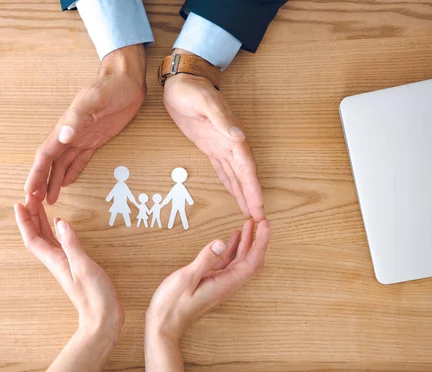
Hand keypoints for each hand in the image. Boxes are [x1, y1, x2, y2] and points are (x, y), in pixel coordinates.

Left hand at [15, 194, 123, 338]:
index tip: (19, 203)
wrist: (103, 319)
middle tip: (29, 197)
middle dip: (31, 216)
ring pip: (47, 239)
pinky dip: (56, 231)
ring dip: (41, 221)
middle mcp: (56, 261)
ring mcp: (65, 264)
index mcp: (55, 260)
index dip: (25, 221)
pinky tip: (59, 224)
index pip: (33, 238)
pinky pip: (59, 244)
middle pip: (37, 236)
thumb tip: (61, 222)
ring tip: (39, 205)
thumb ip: (72, 244)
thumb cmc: (94, 295)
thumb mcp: (84, 266)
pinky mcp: (75, 266)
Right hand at [25, 44, 146, 203]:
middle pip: (50, 163)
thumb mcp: (94, 100)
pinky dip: (71, 172)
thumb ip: (77, 119)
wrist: (126, 80)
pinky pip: (79, 160)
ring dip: (54, 181)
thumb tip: (63, 137)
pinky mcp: (95, 140)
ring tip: (49, 199)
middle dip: (41, 182)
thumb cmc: (110, 87)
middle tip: (35, 202)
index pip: (45, 155)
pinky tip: (66, 183)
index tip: (28, 191)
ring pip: (62, 164)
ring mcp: (82, 138)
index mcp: (65, 127)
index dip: (36, 173)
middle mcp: (69, 135)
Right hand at [146, 219, 270, 341]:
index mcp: (226, 283)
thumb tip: (221, 243)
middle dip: (257, 240)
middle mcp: (227, 284)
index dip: (261, 242)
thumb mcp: (187, 278)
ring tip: (246, 226)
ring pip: (239, 262)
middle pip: (250, 261)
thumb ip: (205, 260)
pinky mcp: (210, 283)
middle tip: (259, 220)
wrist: (164, 324)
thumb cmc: (173, 304)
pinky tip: (228, 241)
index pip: (252, 261)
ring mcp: (219, 284)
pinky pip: (226, 264)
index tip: (265, 225)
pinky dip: (231, 251)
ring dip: (245, 244)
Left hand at [163, 50, 263, 220]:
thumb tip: (239, 137)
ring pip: (235, 175)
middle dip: (252, 196)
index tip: (259, 206)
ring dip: (243, 193)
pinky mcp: (210, 146)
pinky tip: (235, 193)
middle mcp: (230, 142)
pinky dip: (230, 183)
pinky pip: (223, 169)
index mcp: (232, 135)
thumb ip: (221, 119)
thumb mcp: (204, 101)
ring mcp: (221, 145)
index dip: (253, 187)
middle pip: (244, 175)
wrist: (182, 81)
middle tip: (258, 219)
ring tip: (250, 212)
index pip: (246, 167)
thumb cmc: (191, 90)